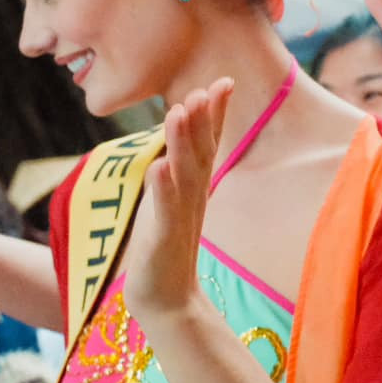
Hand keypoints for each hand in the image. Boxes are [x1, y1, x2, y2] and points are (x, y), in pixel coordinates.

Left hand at [127, 78, 232, 320]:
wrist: (166, 300)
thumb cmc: (164, 249)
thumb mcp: (172, 203)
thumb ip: (179, 172)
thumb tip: (180, 140)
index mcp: (194, 188)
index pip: (208, 144)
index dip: (216, 114)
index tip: (224, 82)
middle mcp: (192, 198)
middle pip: (202, 153)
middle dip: (204, 120)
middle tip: (207, 88)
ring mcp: (179, 218)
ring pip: (184, 175)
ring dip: (183, 142)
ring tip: (180, 110)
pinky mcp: (162, 240)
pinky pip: (163, 211)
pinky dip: (162, 189)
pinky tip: (157, 167)